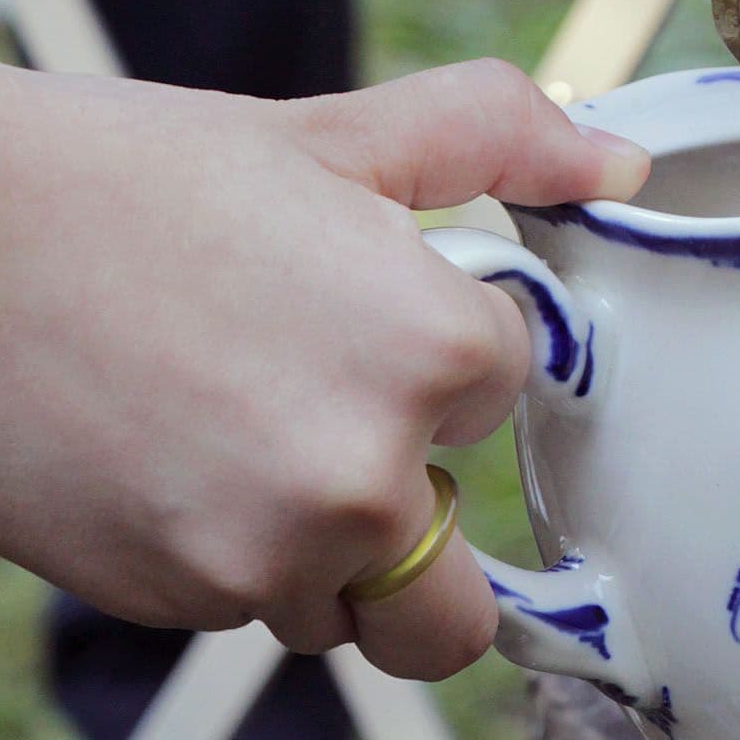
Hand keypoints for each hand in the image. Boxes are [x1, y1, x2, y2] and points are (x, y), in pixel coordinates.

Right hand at [0, 51, 648, 680]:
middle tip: (327, 417)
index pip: (506, 388)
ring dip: (318, 548)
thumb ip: (498, 137)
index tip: (357, 303)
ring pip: (347, 605)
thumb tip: (614, 165)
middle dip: (417, 526)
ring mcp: (266, 557)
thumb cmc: (125, 176)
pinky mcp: (172, 598)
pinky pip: (247, 606)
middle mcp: (367, 480)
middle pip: (456, 592)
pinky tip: (160, 448)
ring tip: (221, 413)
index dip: (438, 343)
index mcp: (432, 352)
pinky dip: (227, 552)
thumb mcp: (333, 134)